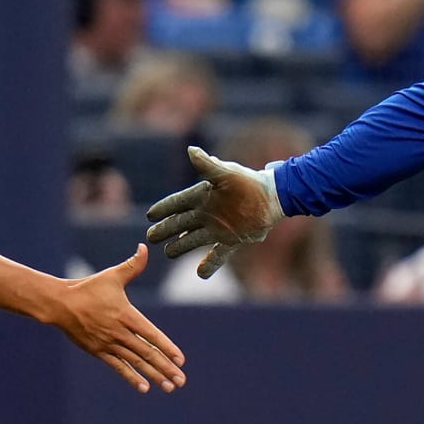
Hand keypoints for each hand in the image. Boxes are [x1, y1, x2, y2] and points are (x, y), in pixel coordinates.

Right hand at [51, 245, 186, 393]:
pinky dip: (131, 377)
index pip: (151, 335)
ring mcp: (108, 343)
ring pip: (135, 362)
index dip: (167, 348)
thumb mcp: (112, 276)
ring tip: (169, 387)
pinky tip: (144, 387)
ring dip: (153, 375)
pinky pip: (118, 366)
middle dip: (165, 368)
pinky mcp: (98, 351)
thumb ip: (132, 266)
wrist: (60, 304)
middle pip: (146, 353)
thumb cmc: (88, 288)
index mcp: (126, 315)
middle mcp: (119, 332)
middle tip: (180, 381)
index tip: (181, 360)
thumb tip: (144, 247)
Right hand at [144, 145, 282, 278]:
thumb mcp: (227, 173)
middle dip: (166, 229)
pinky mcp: (232, 240)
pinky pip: (218, 255)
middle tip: (151, 236)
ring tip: (168, 252)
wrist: (273, 197)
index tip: (150, 214)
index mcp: (203, 196)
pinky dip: (210, 264)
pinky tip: (201, 273)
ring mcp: (218, 228)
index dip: (164, 208)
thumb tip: (191, 149)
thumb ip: (207, 165)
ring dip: (180, 246)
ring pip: (193, 239)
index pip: (178, 203)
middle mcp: (207, 213)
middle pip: (181, 223)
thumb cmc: (249, 182)